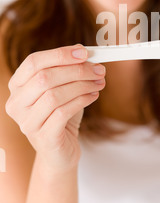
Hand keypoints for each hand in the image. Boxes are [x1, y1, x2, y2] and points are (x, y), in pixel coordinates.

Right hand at [5, 45, 105, 172]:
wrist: (61, 151)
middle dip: (76, 70)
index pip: (33, 62)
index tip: (84, 52)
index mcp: (17, 86)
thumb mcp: (63, 88)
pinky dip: (81, 101)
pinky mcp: (43, 137)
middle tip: (98, 69)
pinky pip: (62, 113)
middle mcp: (16, 104)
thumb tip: (83, 51)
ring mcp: (27, 122)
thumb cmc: (61, 115)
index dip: (59, 55)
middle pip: (45, 78)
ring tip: (99, 83)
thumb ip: (68, 69)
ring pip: (54, 95)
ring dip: (82, 85)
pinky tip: (93, 96)